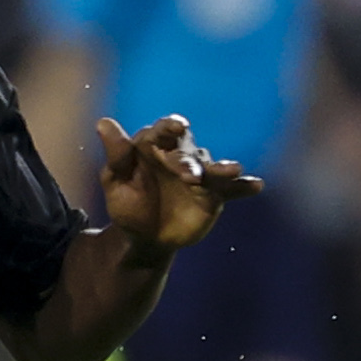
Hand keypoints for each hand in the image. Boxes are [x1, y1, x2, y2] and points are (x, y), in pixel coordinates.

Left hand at [97, 113, 259, 259]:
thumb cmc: (127, 204)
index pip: (163, 131)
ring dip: (223, 169)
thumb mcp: (115, 181)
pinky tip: (257, 185)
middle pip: (189, 152)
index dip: (171, 126)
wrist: (145, 237)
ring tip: (234, 171)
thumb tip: (103, 123)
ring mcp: (200, 175)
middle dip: (189, 162)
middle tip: (189, 176)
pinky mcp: (215, 194)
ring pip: (213, 168)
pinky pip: (232, 188)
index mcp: (154, 146)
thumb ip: (116, 155)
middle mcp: (180, 155)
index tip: (178, 125)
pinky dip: (245, 186)